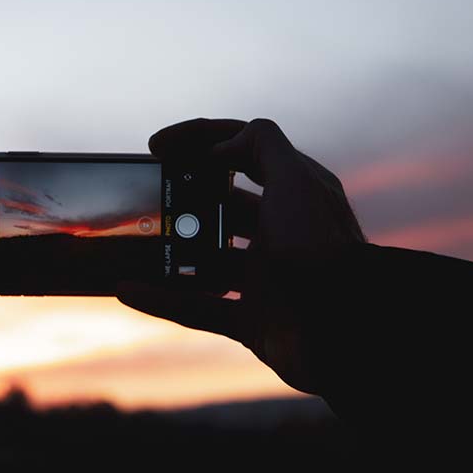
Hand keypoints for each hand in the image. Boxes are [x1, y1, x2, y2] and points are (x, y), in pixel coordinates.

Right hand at [117, 118, 365, 393]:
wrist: (345, 332)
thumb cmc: (320, 250)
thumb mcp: (295, 180)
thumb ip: (260, 145)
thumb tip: (220, 145)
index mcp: (294, 193)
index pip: (242, 150)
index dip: (198, 140)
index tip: (157, 146)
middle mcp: (280, 232)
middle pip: (220, 206)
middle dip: (181, 200)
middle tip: (143, 199)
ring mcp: (265, 279)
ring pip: (205, 261)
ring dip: (168, 253)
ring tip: (131, 244)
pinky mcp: (253, 321)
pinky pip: (198, 309)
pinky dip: (163, 301)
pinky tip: (127, 290)